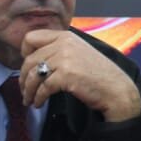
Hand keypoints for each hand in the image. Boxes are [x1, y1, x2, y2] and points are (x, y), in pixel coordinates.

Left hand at [19, 30, 140, 120]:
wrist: (116, 89)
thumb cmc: (99, 74)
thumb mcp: (79, 52)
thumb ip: (60, 50)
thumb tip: (34, 58)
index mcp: (66, 36)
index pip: (31, 38)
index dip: (24, 53)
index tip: (28, 66)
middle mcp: (64, 44)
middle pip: (29, 59)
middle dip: (23, 77)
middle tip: (24, 89)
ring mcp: (65, 58)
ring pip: (33, 74)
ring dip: (28, 90)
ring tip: (29, 100)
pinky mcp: (66, 75)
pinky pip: (42, 87)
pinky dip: (38, 98)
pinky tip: (39, 103)